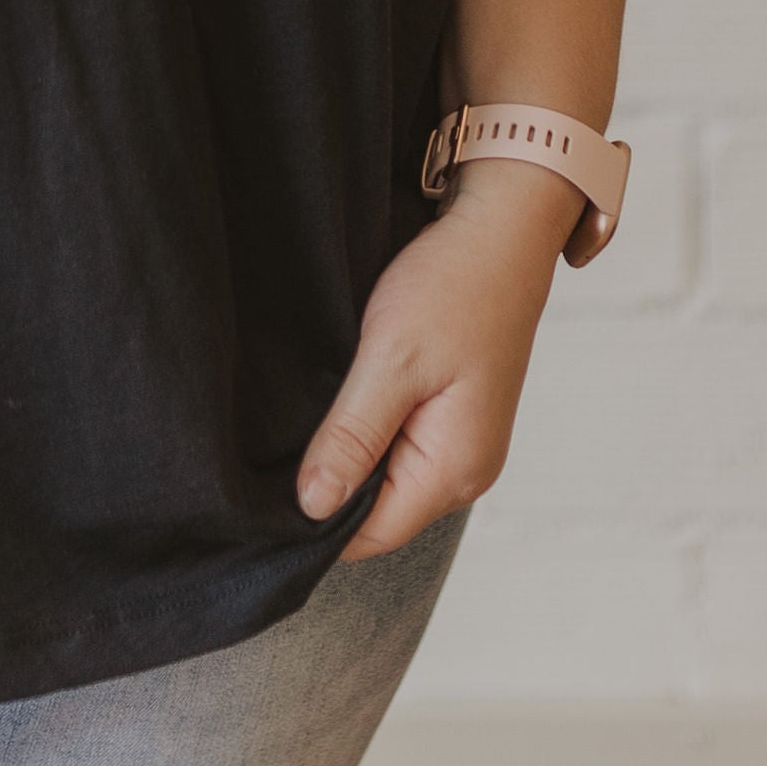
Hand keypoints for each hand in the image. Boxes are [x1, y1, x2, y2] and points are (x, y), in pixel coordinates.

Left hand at [296, 159, 581, 561]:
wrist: (501, 231)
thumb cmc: (453, 287)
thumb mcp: (392, 359)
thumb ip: (354, 437)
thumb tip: (314, 507)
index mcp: (454, 471)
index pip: (370, 534)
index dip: (316, 521)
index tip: (265, 490)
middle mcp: (466, 471)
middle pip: (378, 512)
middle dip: (329, 486)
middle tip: (274, 444)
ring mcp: (464, 445)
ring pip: (387, 479)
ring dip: (348, 453)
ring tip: (305, 415)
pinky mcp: (456, 418)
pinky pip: (401, 447)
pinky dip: (368, 431)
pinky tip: (342, 399)